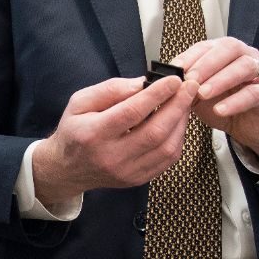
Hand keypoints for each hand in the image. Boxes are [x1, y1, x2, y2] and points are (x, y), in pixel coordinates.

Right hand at [32, 74, 197, 209]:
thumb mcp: (80, 101)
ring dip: (182, 122)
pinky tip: (178, 121)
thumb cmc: (74, 130)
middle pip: (155, 132)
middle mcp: (112, 156)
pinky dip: (178, 138)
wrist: (67, 169)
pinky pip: (167, 160)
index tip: (174, 79)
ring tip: (186, 101)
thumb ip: (110, 90)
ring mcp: (127, 172)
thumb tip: (143, 83)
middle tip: (190, 86)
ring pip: (166, 148)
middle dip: (177, 106)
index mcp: (94, 134)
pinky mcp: (138, 179)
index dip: (156, 94)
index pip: (131, 112)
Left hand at [178, 37, 258, 168]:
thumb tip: (163, 80)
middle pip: (229, 48)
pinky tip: (220, 110)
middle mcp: (246, 56)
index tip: (175, 68)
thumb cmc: (223, 104)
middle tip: (190, 79)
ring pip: (243, 67)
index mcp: (226, 52)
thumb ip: (186, 85)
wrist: (248, 127)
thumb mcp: (199, 94)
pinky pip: (253, 94)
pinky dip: (235, 101)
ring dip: (221, 79)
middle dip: (206, 63)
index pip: (207, 46)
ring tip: (202, 93)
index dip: (190, 55)